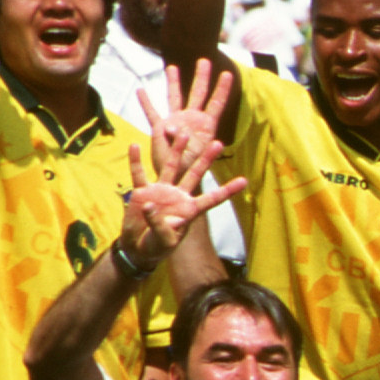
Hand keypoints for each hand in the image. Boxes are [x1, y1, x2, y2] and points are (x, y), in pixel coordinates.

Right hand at [121, 62, 244, 270]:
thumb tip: (150, 206)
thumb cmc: (157, 246)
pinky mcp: (142, 192)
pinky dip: (135, 160)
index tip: (245, 181)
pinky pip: (138, 173)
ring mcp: (160, 191)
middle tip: (218, 143)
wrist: (138, 246)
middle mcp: (178, 196)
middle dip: (206, 159)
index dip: (228, 190)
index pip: (213, 198)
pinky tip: (134, 145)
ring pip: (170, 166)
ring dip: (176, 150)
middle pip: (194, 174)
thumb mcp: (164, 240)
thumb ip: (160, 225)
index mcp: (190, 209)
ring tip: (183, 133)